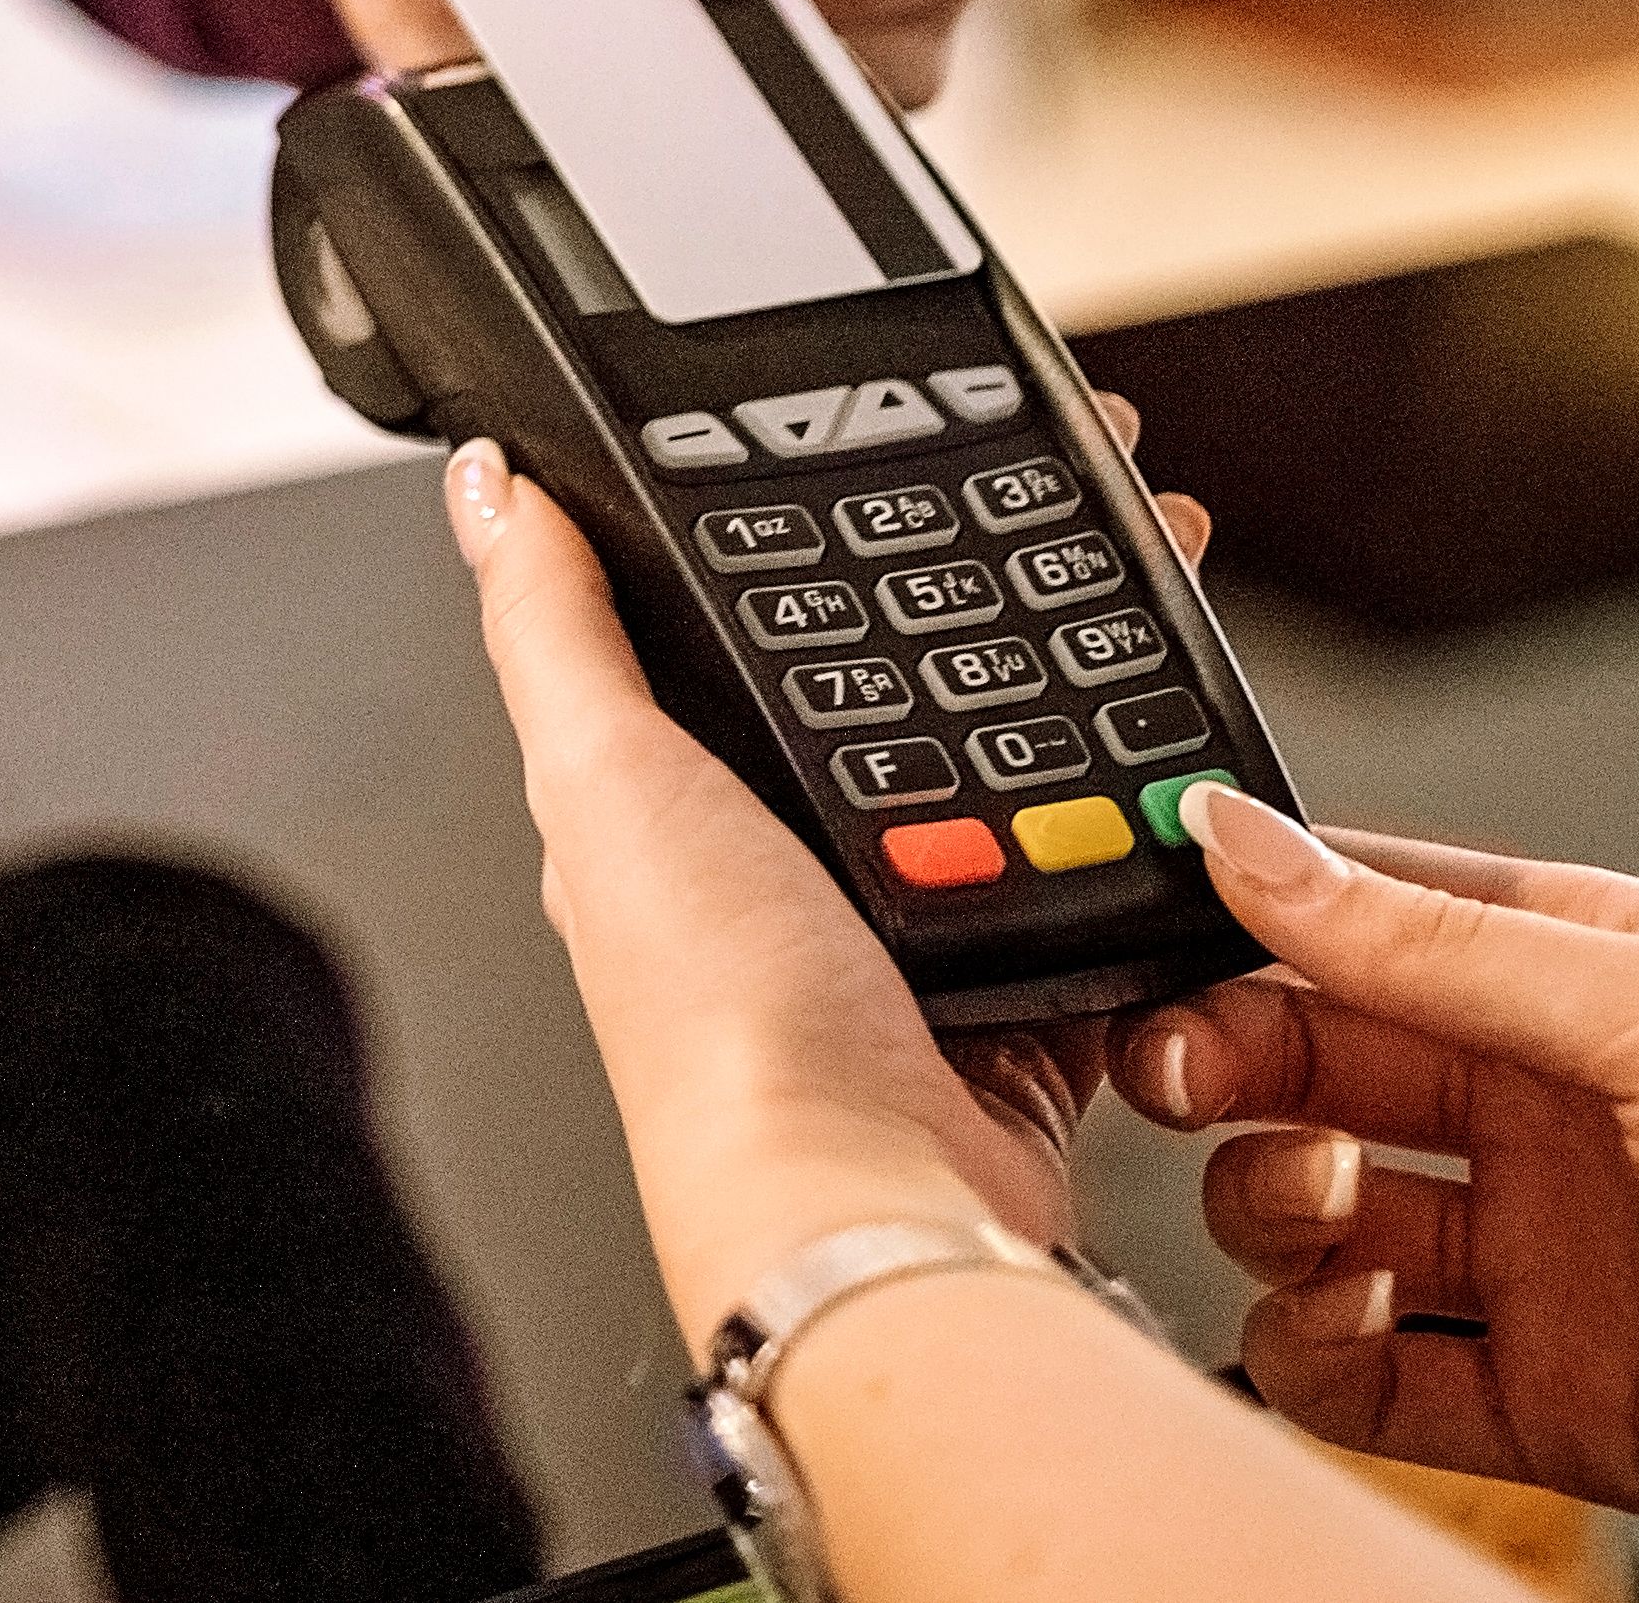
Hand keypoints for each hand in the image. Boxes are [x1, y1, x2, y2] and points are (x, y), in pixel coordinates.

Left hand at [441, 436, 1101, 1347]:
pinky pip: (1085, 869)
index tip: (884, 443)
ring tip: (1137, 575)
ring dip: (1071, 680)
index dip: (802, 527)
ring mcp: (900, 927)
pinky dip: (1128, 816)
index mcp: (660, 796)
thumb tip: (483, 484)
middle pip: (884, 680)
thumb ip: (551, 624)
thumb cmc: (713, 1021)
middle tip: (1061, 494)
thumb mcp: (603, 775)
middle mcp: (775, 859)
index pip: (730, 618)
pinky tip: (1155, 741)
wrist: (873, 1195)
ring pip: (1002, 762)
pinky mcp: (1013, 991)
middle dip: (970, 590)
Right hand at [1116, 805, 1638, 1598]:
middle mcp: (1533, 1106)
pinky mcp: (1539, 1391)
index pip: (1343, 924)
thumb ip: (1421, 941)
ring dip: (1270, 1208)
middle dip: (1219, 1065)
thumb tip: (1240, 840)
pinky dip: (1316, 1351)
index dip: (1232, 927)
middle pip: (1299, 1065)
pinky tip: (1355, 1322)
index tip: (1146, 940)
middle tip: (1191, 1076)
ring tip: (1332, 1208)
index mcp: (1564, 975)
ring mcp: (1531, 1251)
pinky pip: (1363, 1371)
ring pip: (1304, 1214)